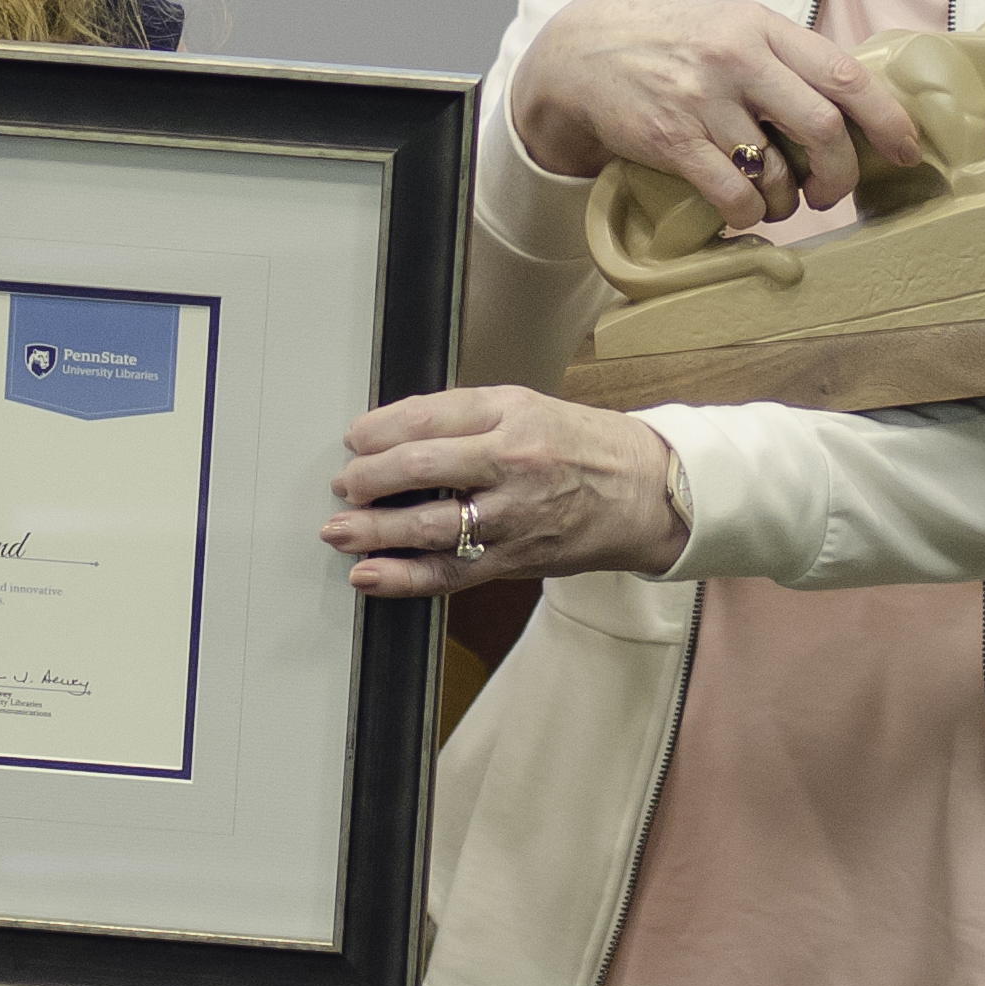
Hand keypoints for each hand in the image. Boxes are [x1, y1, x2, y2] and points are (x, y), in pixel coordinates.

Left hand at [320, 386, 684, 598]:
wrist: (645, 491)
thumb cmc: (581, 444)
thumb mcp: (526, 407)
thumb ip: (464, 418)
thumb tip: (394, 431)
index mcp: (511, 414)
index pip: (429, 416)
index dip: (380, 429)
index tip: (354, 439)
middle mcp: (512, 462)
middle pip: (423, 467)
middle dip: (369, 478)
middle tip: (343, 485)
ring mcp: (514, 515)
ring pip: (431, 525)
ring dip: (375, 530)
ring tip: (339, 531)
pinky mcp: (516, 558)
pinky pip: (452, 571)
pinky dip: (406, 577)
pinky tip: (371, 575)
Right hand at [508, 0, 921, 231]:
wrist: (584, 50)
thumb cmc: (675, 44)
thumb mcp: (734, 28)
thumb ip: (788, 60)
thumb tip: (858, 109)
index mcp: (762, 27)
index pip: (846, 75)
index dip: (886, 120)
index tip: (904, 152)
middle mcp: (737, 59)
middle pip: (824, 129)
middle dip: (840, 174)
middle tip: (831, 192)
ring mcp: (703, 100)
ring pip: (778, 171)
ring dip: (787, 199)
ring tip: (776, 197)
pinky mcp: (671, 139)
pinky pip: (733, 194)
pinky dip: (747, 212)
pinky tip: (740, 208)